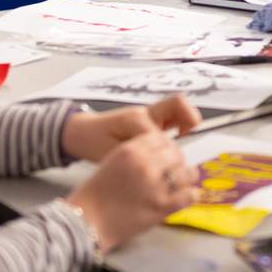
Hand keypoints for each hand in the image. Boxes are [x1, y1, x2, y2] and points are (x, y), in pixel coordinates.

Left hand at [62, 97, 201, 161]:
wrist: (82, 132)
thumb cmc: (94, 145)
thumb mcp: (111, 156)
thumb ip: (134, 158)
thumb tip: (156, 165)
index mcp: (134, 120)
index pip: (161, 134)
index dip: (166, 152)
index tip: (167, 168)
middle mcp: (145, 112)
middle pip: (178, 104)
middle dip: (189, 121)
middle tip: (185, 141)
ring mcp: (149, 112)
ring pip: (179, 106)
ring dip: (187, 121)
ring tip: (184, 140)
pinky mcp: (151, 117)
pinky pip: (174, 114)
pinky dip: (181, 124)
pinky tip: (176, 140)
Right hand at [66, 130, 197, 251]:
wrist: (86, 221)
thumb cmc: (95, 195)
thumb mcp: (112, 162)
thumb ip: (136, 155)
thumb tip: (159, 156)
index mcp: (131, 150)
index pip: (162, 139)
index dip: (167, 147)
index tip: (167, 155)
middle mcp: (146, 164)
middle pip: (177, 154)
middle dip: (177, 162)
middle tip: (175, 171)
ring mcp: (156, 186)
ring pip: (187, 173)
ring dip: (186, 178)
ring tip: (180, 184)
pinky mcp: (162, 206)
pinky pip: (189, 195)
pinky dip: (189, 195)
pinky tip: (183, 197)